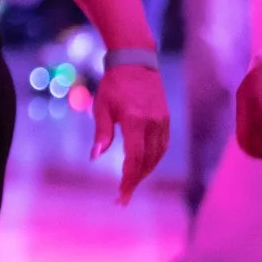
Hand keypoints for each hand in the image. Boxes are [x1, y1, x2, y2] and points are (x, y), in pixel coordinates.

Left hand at [93, 64, 171, 203]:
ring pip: (157, 156)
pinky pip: (162, 146)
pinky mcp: (166, 120)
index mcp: (136, 121)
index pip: (135, 158)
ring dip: (145, 172)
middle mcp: (153, 124)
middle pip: (148, 161)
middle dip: (135, 181)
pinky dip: (153, 160)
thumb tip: (95, 157)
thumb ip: (101, 133)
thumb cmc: (114, 84)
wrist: (136, 63)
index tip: (121, 194)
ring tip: (131, 185)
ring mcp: (162, 122)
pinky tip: (143, 167)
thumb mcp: (102, 107)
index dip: (129, 179)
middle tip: (123, 198)